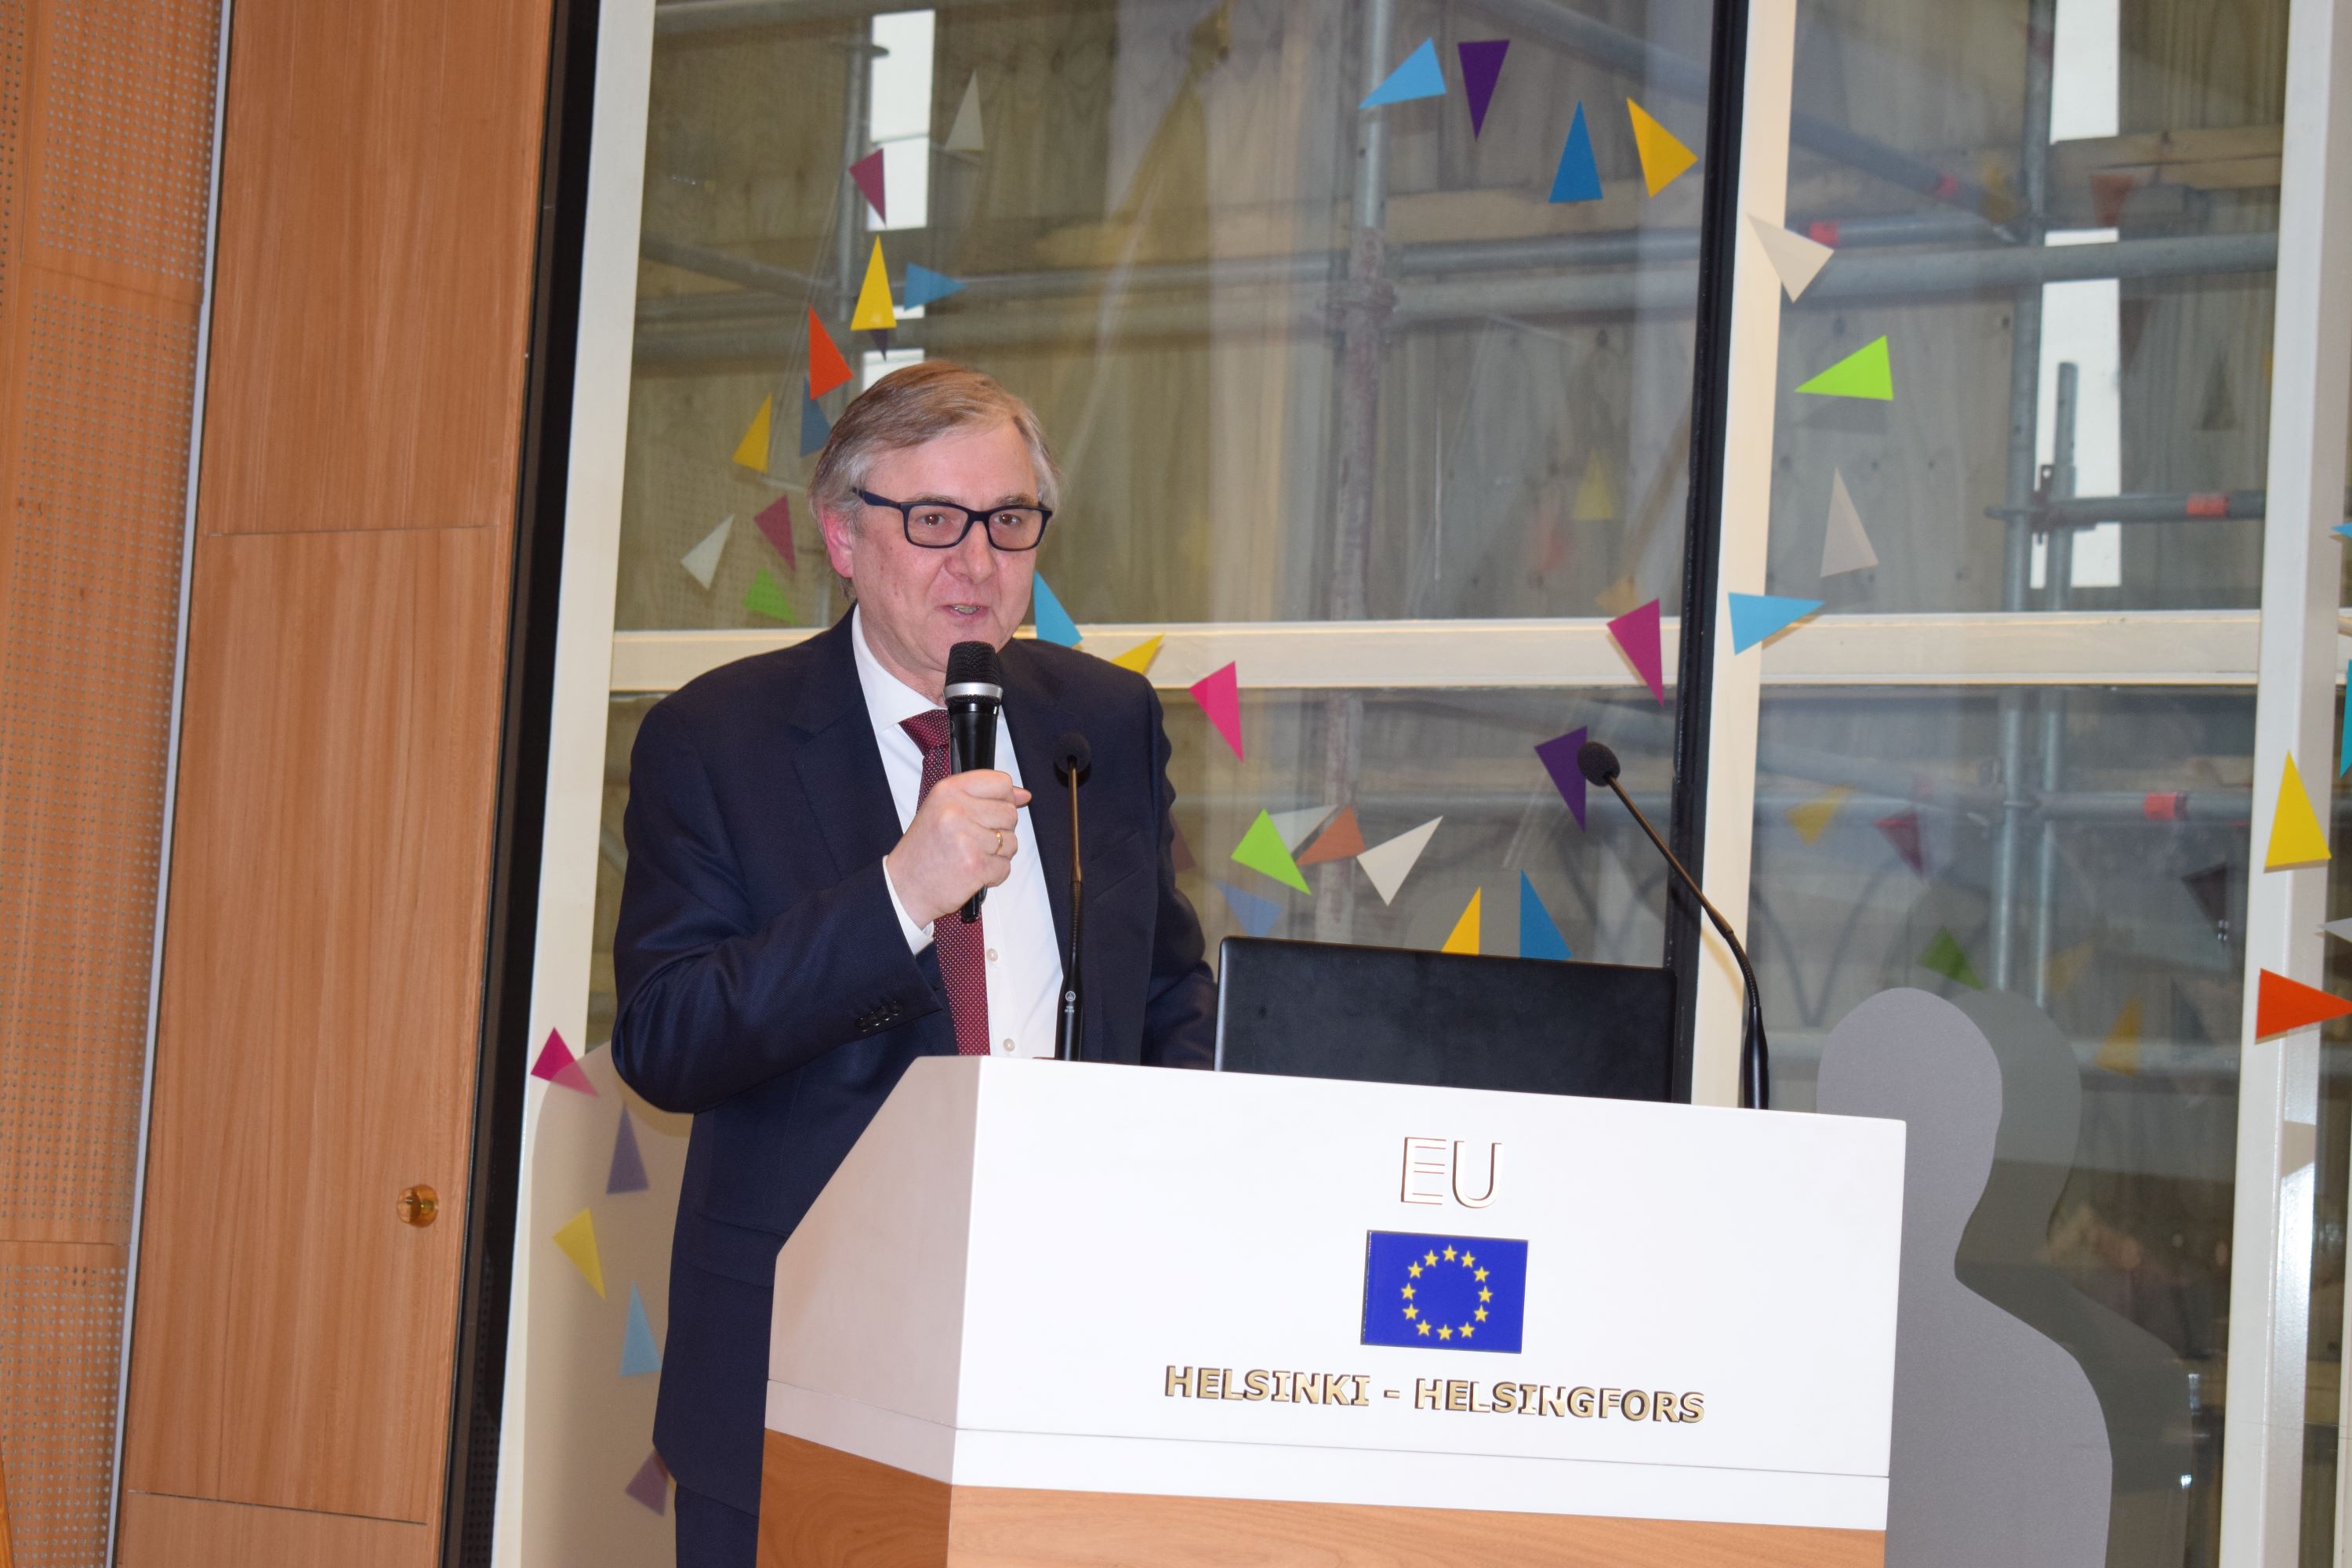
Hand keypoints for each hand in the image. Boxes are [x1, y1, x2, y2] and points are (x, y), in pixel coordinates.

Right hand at [885, 771, 1029, 926]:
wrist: (904, 887)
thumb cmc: (925, 851)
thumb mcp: (943, 810)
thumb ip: (983, 798)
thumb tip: (1023, 795)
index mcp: (948, 791)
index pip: (1000, 782)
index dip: (1004, 798)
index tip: (993, 810)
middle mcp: (956, 810)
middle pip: (1009, 813)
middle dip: (999, 830)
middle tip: (974, 840)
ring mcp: (967, 838)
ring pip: (1011, 842)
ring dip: (997, 854)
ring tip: (971, 856)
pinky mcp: (976, 865)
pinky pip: (1005, 866)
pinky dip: (993, 874)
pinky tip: (972, 872)